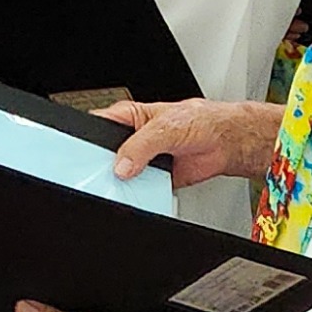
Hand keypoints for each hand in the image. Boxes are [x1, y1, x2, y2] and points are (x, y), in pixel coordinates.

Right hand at [103, 98, 279, 188]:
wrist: (227, 143)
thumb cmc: (201, 121)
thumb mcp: (164, 128)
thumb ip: (139, 146)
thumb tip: (122, 165)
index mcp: (129, 118)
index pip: (98, 126)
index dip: (88, 139)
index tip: (85, 153)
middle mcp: (133, 139)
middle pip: (107, 154)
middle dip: (105, 165)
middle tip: (107, 171)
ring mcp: (143, 159)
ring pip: (123, 174)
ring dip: (124, 182)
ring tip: (126, 182)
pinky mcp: (155, 178)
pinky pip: (141, 189)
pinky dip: (142, 193)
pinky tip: (143, 192)